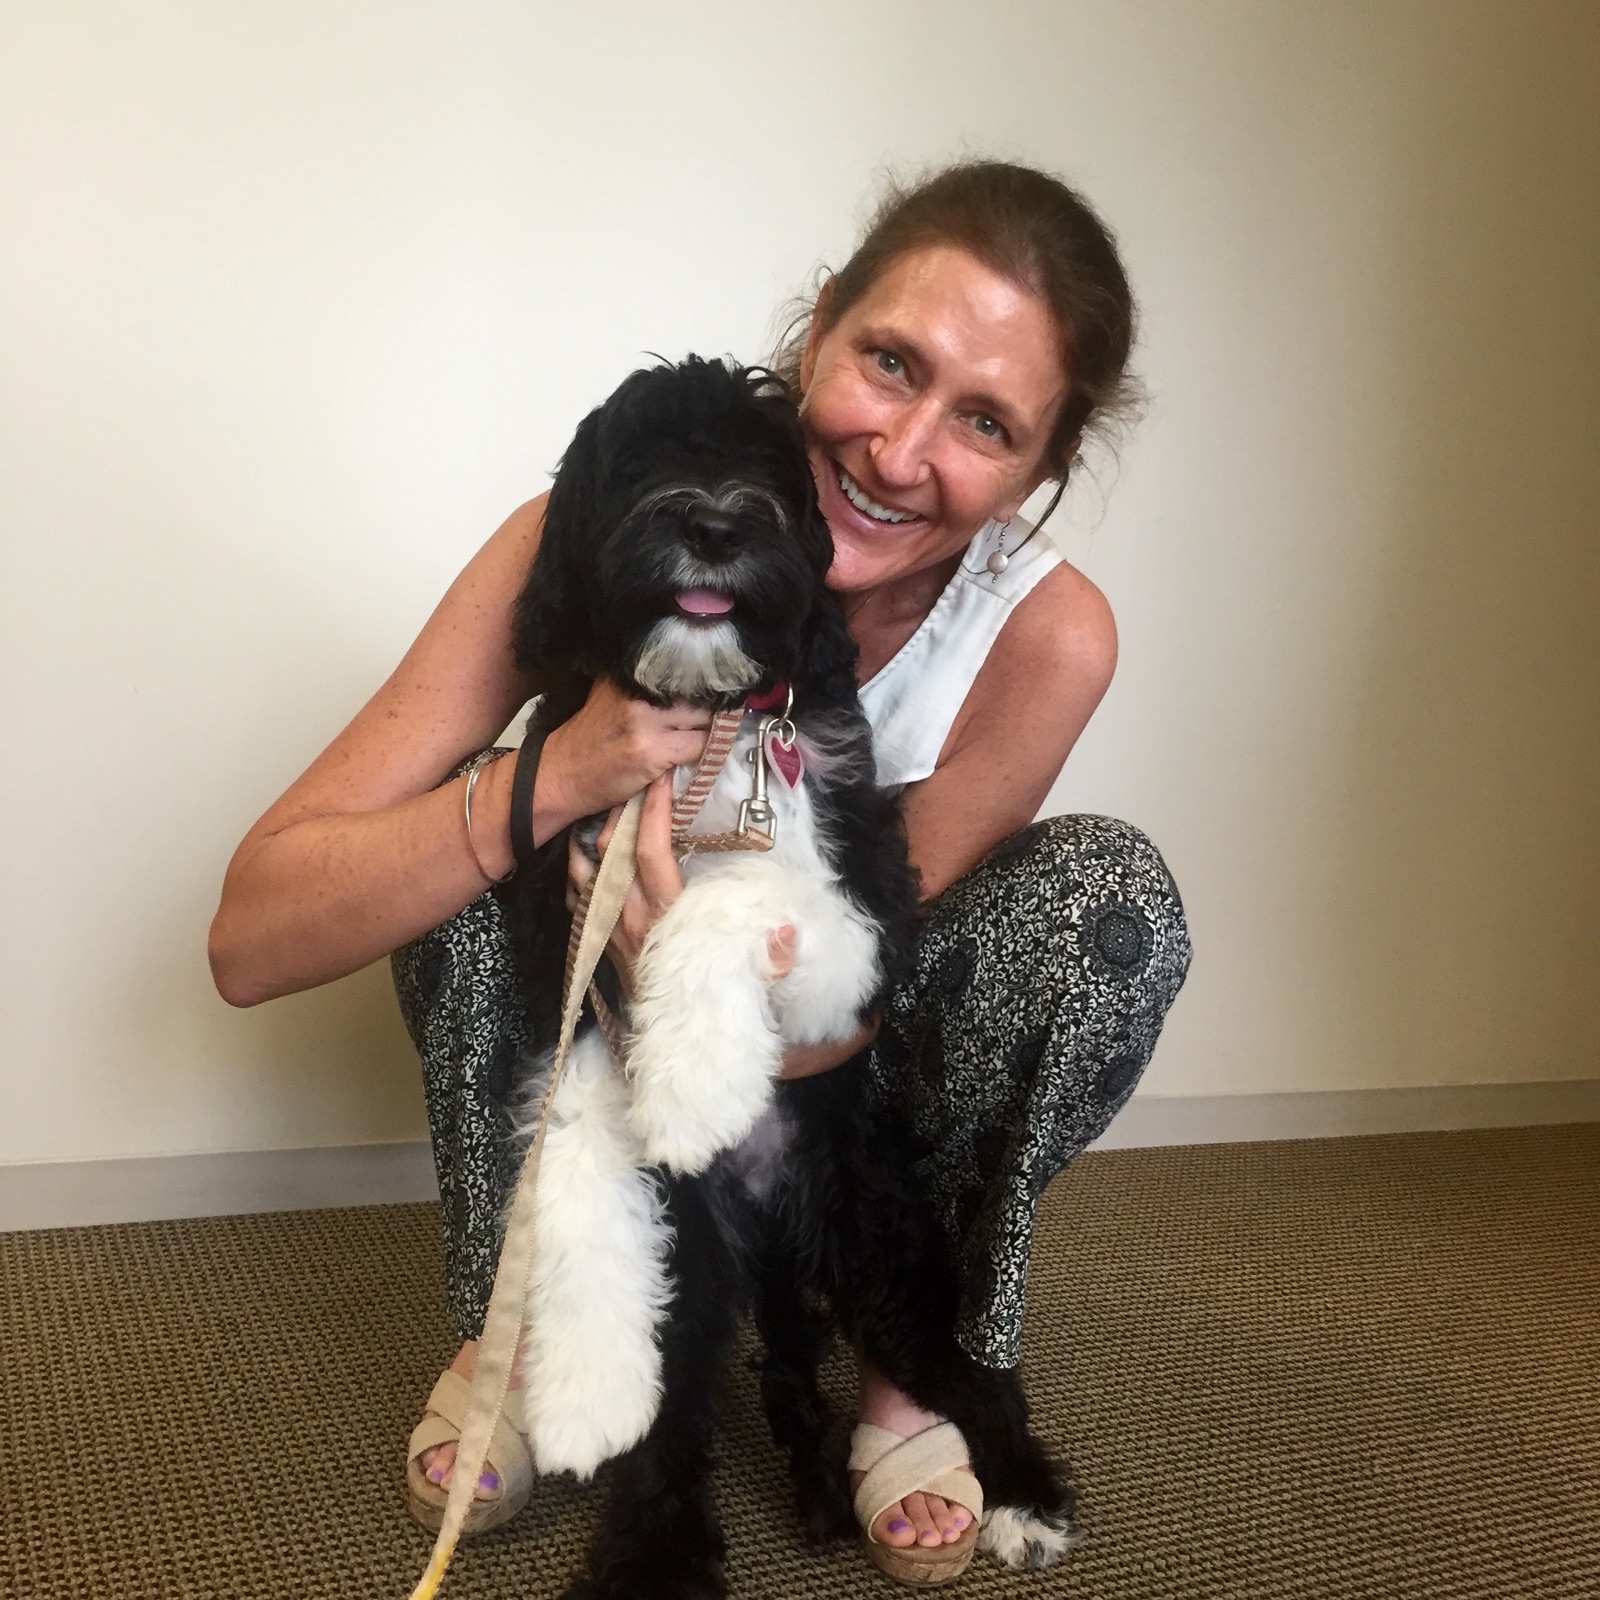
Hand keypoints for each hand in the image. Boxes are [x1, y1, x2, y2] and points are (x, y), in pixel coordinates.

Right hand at [541, 677, 712, 825]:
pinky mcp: (651, 752)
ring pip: (706, 719)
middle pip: (701, 693)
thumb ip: (646, 687)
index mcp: (629, 673)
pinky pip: (699, 747)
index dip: (706, 683)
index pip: (686, 669)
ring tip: (710, 736)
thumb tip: (693, 681)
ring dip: (714, 730)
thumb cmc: (590, 739)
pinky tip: (699, 754)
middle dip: (714, 707)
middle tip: (721, 718)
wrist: (560, 775)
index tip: (720, 691)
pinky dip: (707, 751)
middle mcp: (637, 691)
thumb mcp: (611, 696)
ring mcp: (645, 721)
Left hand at [567, 776, 796, 994]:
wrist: (673, 1048)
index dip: (654, 812)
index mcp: (665, 918)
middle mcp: (629, 919)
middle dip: (624, 809)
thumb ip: (772, 961)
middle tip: (638, 780)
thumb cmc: (711, 1006)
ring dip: (597, 833)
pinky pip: (578, 893)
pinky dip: (581, 865)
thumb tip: (787, 932)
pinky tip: (591, 847)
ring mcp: (609, 929)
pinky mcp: (599, 940)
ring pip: (589, 867)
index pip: (651, 852)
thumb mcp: (751, 987)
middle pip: (613, 850)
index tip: (663, 781)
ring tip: (615, 806)